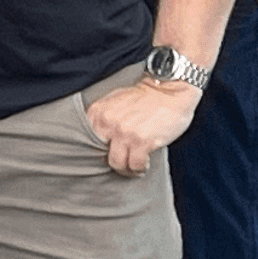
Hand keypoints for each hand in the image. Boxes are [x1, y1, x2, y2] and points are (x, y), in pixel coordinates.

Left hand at [86, 79, 200, 175]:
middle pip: (101, 154)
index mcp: (98, 112)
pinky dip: (140, 169)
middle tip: (124, 164)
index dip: (100, 150)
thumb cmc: (145, 97)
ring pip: (117, 163)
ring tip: (135, 168)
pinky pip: (136, 165)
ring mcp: (125, 133)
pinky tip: (144, 165)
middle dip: (114, 161)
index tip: (110, 153)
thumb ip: (106, 117)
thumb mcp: (115, 101)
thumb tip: (102, 137)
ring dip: (127, 169)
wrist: (169, 89)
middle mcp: (108, 122)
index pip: (88, 140)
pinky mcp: (142, 141)